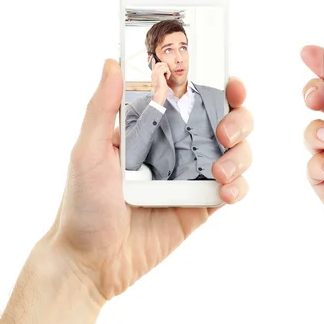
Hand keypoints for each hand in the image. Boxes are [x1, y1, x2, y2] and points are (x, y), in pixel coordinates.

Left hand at [43, 59, 252, 304]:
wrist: (92, 261)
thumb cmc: (83, 204)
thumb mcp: (87, 151)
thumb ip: (103, 107)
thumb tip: (113, 62)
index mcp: (156, 128)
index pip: (195, 97)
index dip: (220, 87)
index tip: (231, 84)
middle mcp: (180, 147)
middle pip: (228, 121)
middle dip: (239, 120)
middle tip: (224, 133)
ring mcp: (193, 177)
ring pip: (238, 153)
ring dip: (241, 155)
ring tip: (220, 172)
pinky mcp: (202, 206)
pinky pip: (234, 189)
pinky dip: (240, 187)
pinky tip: (226, 192)